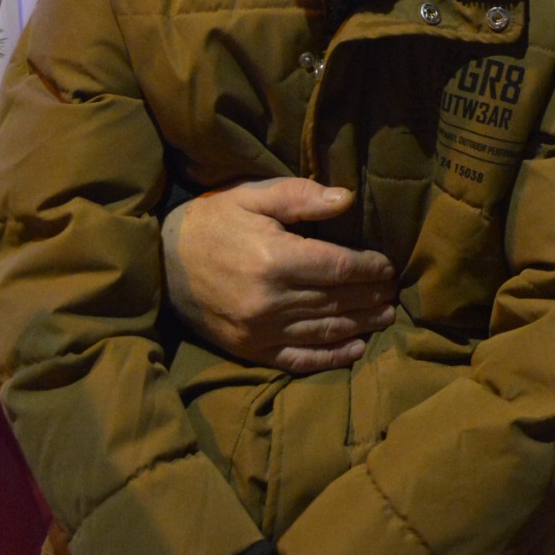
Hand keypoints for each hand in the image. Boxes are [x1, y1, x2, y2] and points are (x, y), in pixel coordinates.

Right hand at [165, 179, 396, 373]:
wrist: (160, 261)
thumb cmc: (212, 221)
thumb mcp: (253, 195)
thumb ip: (301, 196)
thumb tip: (347, 198)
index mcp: (274, 259)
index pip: (340, 267)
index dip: (370, 268)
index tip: (388, 266)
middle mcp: (270, 300)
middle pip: (337, 301)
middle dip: (370, 296)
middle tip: (393, 292)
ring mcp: (259, 330)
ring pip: (325, 331)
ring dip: (360, 325)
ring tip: (385, 316)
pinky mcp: (249, 349)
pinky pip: (298, 359)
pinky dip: (330, 357)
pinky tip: (354, 349)